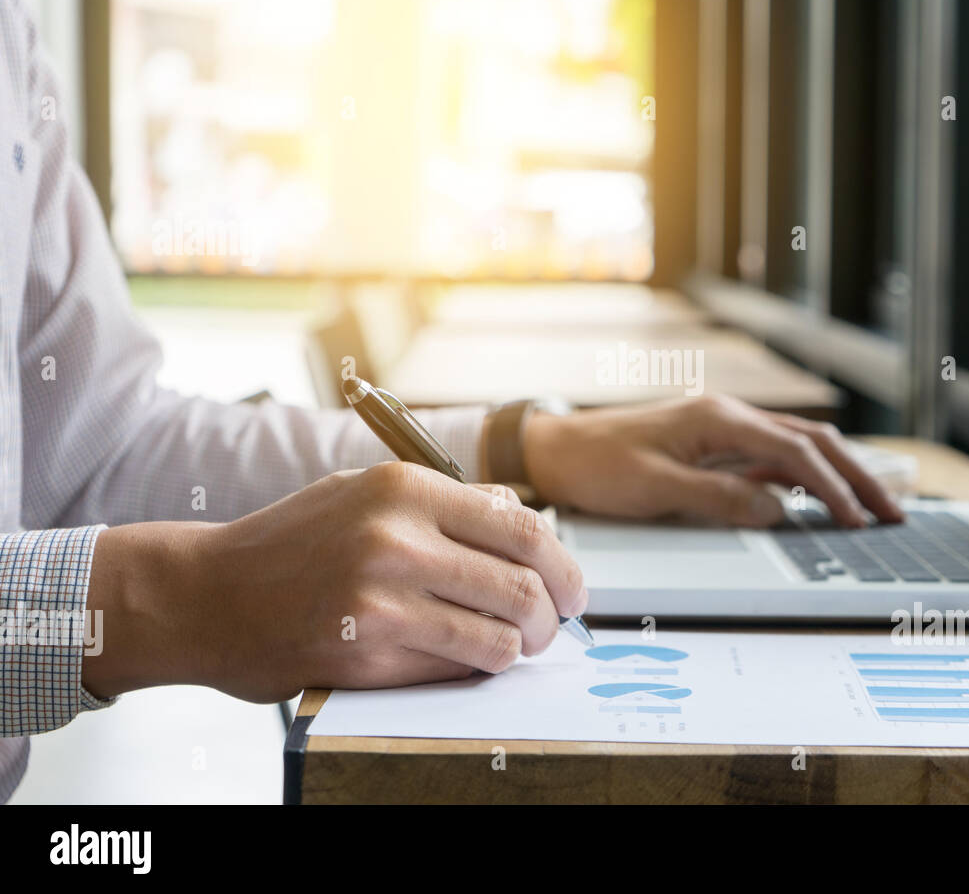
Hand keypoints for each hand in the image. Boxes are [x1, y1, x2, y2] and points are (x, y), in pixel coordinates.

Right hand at [83, 463, 586, 701]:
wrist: (205, 595)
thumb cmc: (292, 543)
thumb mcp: (366, 493)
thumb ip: (446, 504)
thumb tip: (523, 521)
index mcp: (405, 488)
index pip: (523, 527)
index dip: (564, 566)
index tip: (574, 589)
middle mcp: (398, 539)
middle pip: (523, 586)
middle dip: (553, 616)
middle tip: (552, 627)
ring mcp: (381, 600)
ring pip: (500, 637)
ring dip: (520, 650)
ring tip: (515, 648)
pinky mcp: (365, 655)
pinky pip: (456, 669)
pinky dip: (477, 670)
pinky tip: (468, 660)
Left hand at [523, 395, 903, 528]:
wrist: (556, 449)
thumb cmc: (598, 467)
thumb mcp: (656, 489)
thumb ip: (719, 500)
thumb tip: (777, 512)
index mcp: (720, 419)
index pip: (797, 452)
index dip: (835, 488)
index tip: (860, 522)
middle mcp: (729, 415)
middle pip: (812, 441)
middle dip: (856, 476)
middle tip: (892, 514)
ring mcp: (724, 427)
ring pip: (799, 444)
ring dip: (837, 473)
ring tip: (871, 507)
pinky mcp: (714, 442)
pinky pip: (773, 455)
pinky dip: (806, 474)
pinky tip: (820, 496)